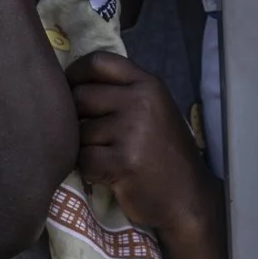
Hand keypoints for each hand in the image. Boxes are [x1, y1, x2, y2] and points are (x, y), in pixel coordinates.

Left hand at [66, 52, 213, 237]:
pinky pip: (84, 159)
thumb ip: (124, 92)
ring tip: (108, 158)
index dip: (76, 73)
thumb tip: (73, 84)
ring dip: (86, 148)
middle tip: (93, 136)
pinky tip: (110, 174)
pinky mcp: (123, 160)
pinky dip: (90, 171)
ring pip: (79, 131)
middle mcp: (141, 101)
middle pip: (80, 96)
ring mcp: (132, 130)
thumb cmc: (165, 153)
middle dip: (77, 118)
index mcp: (148, 84)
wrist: (187, 197)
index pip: (99, 62)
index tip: (70, 88)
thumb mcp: (155, 109)